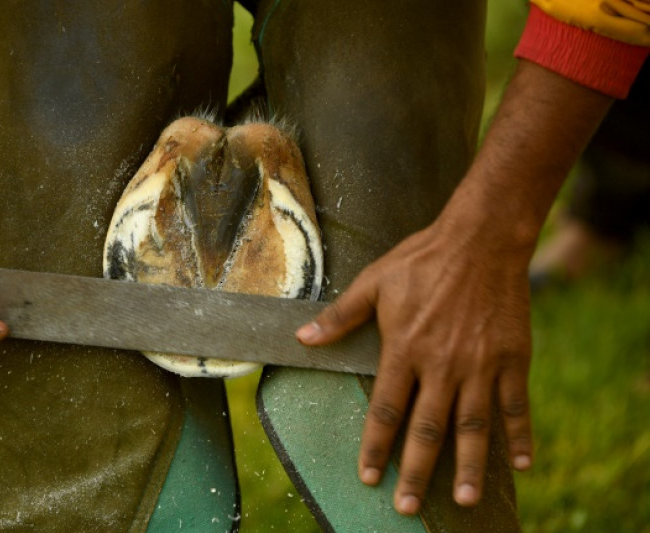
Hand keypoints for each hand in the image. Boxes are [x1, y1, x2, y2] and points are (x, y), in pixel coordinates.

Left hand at [295, 58, 614, 514]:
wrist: (481, 239)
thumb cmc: (422, 259)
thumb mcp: (373, 282)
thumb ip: (340, 316)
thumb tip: (303, 338)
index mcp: (403, 349)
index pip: (385, 410)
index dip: (375, 446)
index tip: (368, 477)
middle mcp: (441, 365)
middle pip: (427, 430)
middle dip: (415, 472)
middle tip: (408, 506)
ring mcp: (479, 365)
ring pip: (472, 427)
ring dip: (468, 467)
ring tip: (465, 500)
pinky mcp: (511, 360)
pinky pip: (515, 405)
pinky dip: (520, 435)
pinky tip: (521, 464)